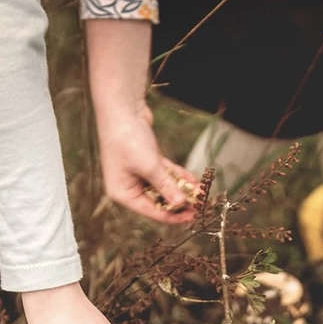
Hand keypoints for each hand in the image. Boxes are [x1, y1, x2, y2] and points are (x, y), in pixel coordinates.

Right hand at [98, 104, 198, 223]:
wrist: (121, 106)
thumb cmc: (129, 139)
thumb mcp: (150, 167)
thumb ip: (167, 187)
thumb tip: (180, 204)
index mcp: (123, 194)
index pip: (152, 211)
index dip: (173, 215)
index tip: (192, 217)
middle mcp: (128, 186)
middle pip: (158, 200)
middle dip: (179, 201)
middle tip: (200, 205)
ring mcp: (136, 173)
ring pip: (163, 186)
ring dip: (182, 188)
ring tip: (201, 193)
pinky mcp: (145, 161)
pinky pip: (164, 173)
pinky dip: (176, 175)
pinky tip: (193, 180)